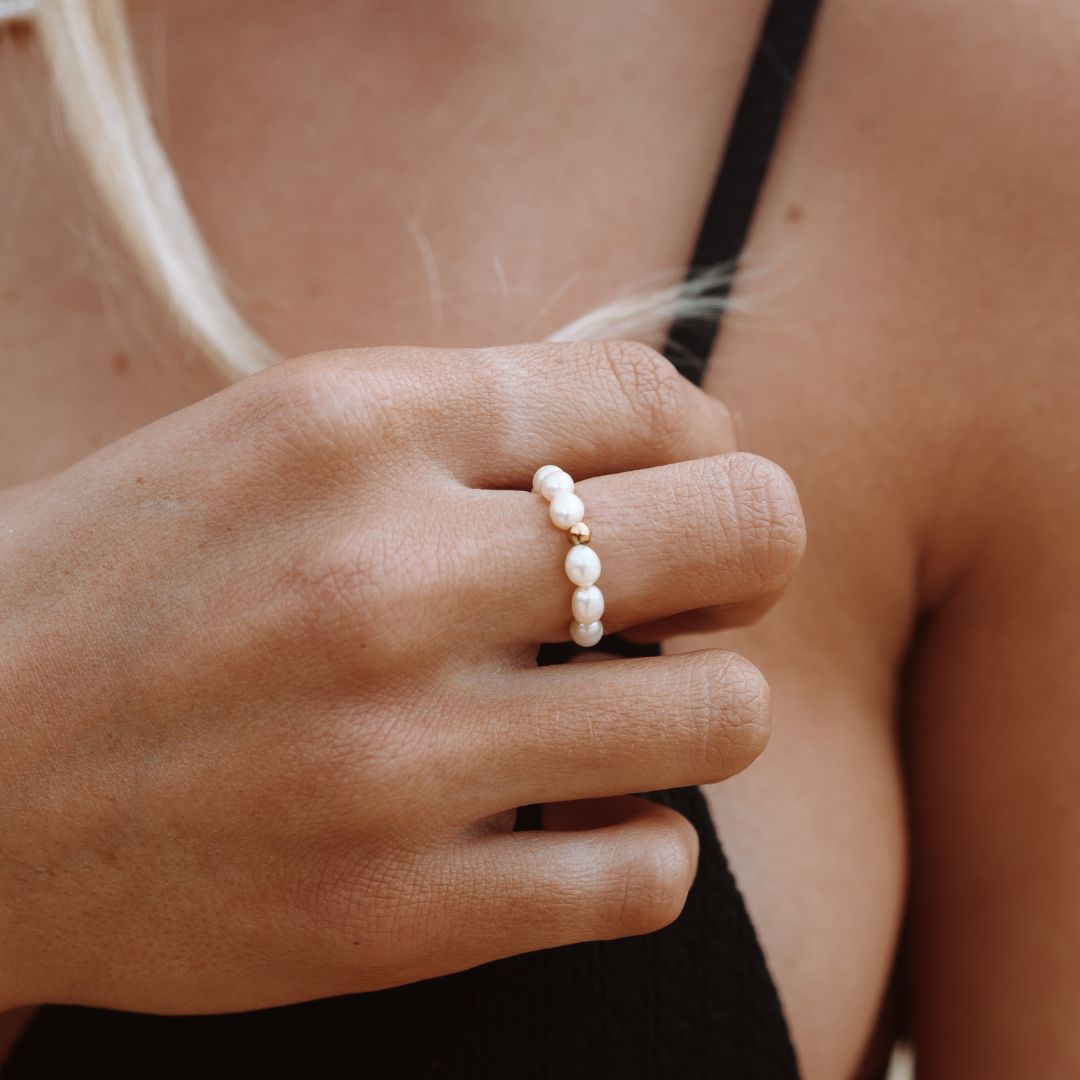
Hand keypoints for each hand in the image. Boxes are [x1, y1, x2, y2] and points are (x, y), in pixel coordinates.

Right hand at [0, 342, 803, 1013]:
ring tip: (618, 709)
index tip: (676, 482)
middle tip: (693, 589)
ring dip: (702, 704)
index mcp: (354, 426)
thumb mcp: (274, 437)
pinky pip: (650, 872)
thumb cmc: (126, 585)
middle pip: (742, 529)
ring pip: (725, 714)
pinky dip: (640, 838)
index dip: (702, 440)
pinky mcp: (399, 914)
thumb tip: (667, 438)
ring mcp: (399, 757)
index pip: (649, 398)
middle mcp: (386, 576)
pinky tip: (568, 818)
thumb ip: (468, 422)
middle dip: (750, 553)